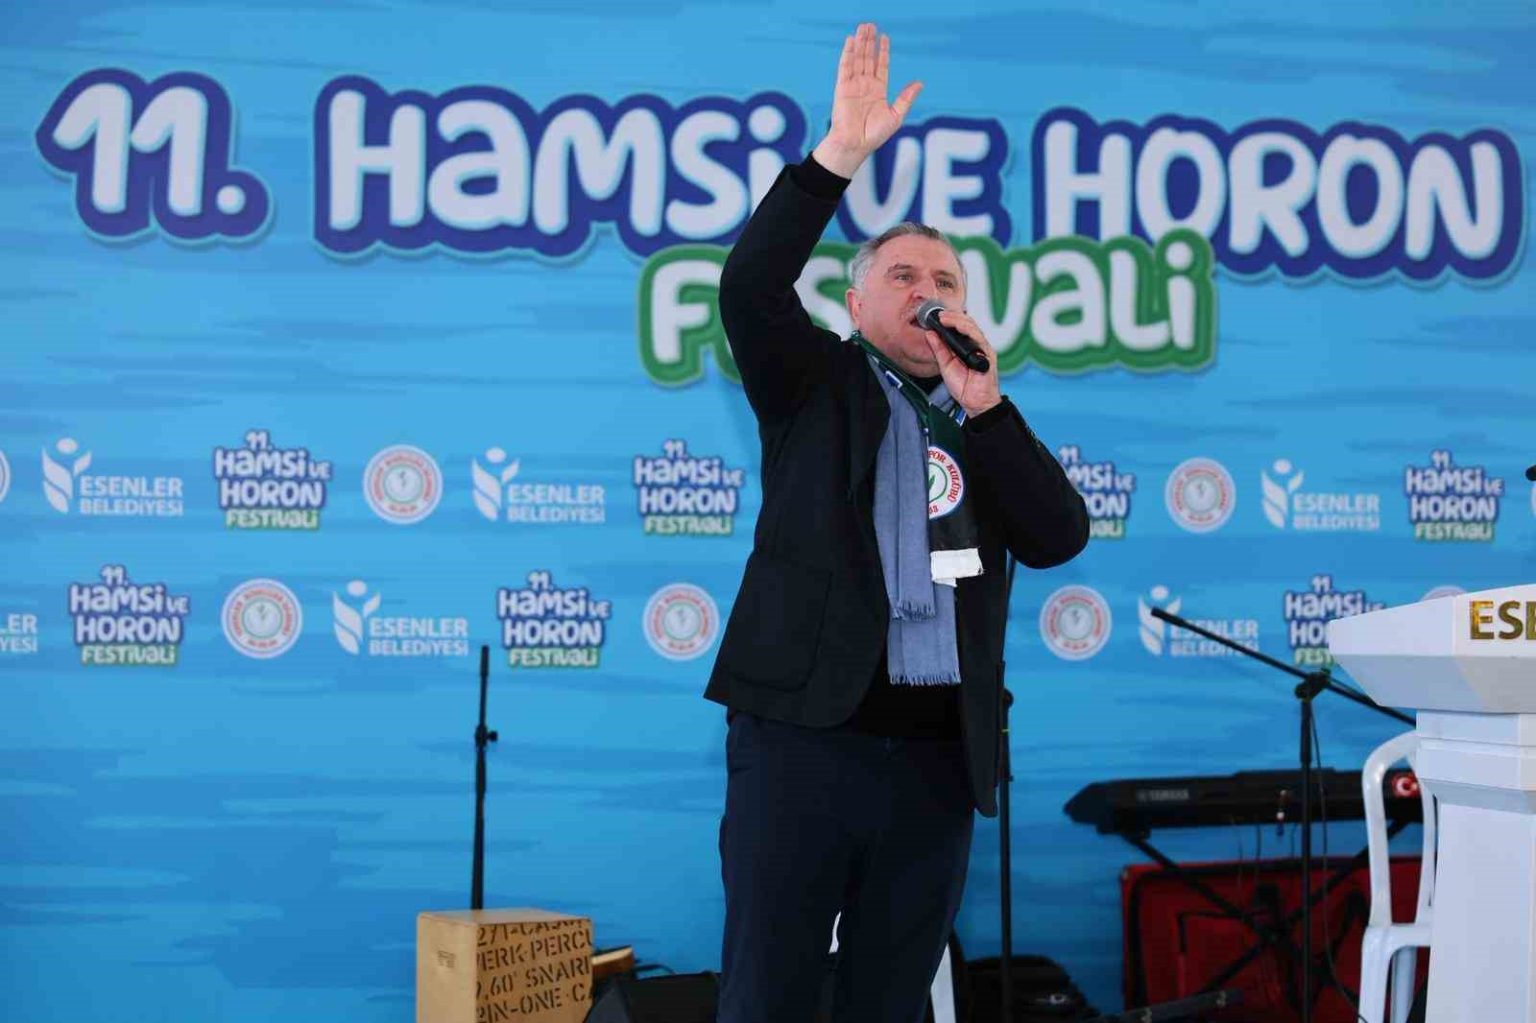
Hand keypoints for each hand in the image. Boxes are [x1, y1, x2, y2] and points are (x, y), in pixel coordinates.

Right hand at [811, 23, 922, 177]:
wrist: (856, 144)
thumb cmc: (874, 135)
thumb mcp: (896, 116)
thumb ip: (906, 98)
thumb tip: (920, 83)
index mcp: (878, 91)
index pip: (881, 66)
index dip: (883, 52)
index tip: (884, 38)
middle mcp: (865, 86)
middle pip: (868, 58)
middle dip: (870, 42)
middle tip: (871, 25)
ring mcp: (853, 86)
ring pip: (857, 59)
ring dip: (860, 43)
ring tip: (862, 28)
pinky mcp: (842, 88)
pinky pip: (845, 67)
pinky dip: (848, 54)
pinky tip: (851, 41)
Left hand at [923, 310, 1001, 416]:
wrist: (975, 403)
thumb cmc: (964, 387)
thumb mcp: (945, 365)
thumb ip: (939, 349)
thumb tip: (930, 333)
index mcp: (966, 347)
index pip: (959, 327)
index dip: (948, 319)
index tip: (934, 316)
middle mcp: (976, 345)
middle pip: (966, 323)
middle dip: (952, 317)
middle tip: (938, 315)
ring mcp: (983, 349)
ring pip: (972, 327)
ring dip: (958, 320)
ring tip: (945, 318)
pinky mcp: (988, 355)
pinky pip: (979, 338)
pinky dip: (968, 331)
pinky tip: (959, 327)